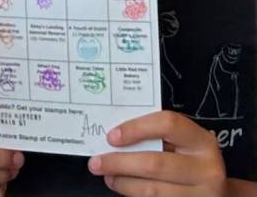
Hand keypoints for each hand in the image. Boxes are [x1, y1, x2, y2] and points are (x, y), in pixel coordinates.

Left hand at [88, 112, 226, 195]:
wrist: (219, 192)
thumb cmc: (191, 159)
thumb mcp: (182, 142)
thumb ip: (156, 135)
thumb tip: (114, 136)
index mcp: (202, 141)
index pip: (167, 124)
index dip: (136, 128)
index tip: (111, 136)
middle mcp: (206, 169)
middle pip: (156, 163)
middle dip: (120, 162)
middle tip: (96, 162)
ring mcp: (202, 196)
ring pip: (154, 190)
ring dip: (124, 183)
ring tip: (107, 176)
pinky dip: (135, 194)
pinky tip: (123, 187)